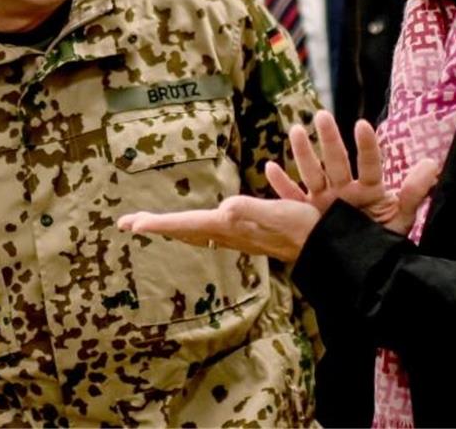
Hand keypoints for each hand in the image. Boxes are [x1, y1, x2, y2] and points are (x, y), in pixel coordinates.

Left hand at [118, 196, 319, 262]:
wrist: (327, 248)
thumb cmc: (306, 229)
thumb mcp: (280, 214)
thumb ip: (253, 210)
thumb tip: (225, 207)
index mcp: (231, 227)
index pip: (187, 226)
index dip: (159, 224)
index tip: (131, 225)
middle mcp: (230, 234)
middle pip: (185, 231)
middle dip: (157, 227)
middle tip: (128, 224)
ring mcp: (239, 237)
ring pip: (197, 234)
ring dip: (174, 228)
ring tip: (155, 225)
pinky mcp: (249, 235)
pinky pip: (213, 231)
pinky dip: (197, 226)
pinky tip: (201, 221)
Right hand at [266, 110, 439, 235]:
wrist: (366, 265)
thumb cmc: (384, 239)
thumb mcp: (400, 218)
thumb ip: (413, 193)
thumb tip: (433, 165)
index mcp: (369, 190)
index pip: (370, 164)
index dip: (367, 146)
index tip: (362, 125)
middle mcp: (345, 190)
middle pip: (337, 162)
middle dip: (329, 139)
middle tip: (322, 115)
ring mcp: (325, 200)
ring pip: (313, 173)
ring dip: (303, 153)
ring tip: (296, 130)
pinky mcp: (309, 215)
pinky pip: (293, 198)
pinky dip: (281, 185)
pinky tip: (270, 168)